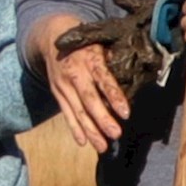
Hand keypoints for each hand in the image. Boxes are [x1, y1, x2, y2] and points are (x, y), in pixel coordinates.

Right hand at [36, 16, 131, 153]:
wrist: (51, 38)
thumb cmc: (84, 43)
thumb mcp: (99, 42)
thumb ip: (112, 59)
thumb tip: (133, 74)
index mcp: (90, 59)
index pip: (104, 80)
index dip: (114, 97)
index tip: (125, 113)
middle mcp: (75, 74)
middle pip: (89, 100)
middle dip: (102, 119)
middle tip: (116, 134)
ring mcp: (63, 86)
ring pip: (77, 112)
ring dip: (90, 131)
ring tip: (102, 147)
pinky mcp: (57, 94)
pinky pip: (66, 113)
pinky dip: (74, 128)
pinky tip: (83, 142)